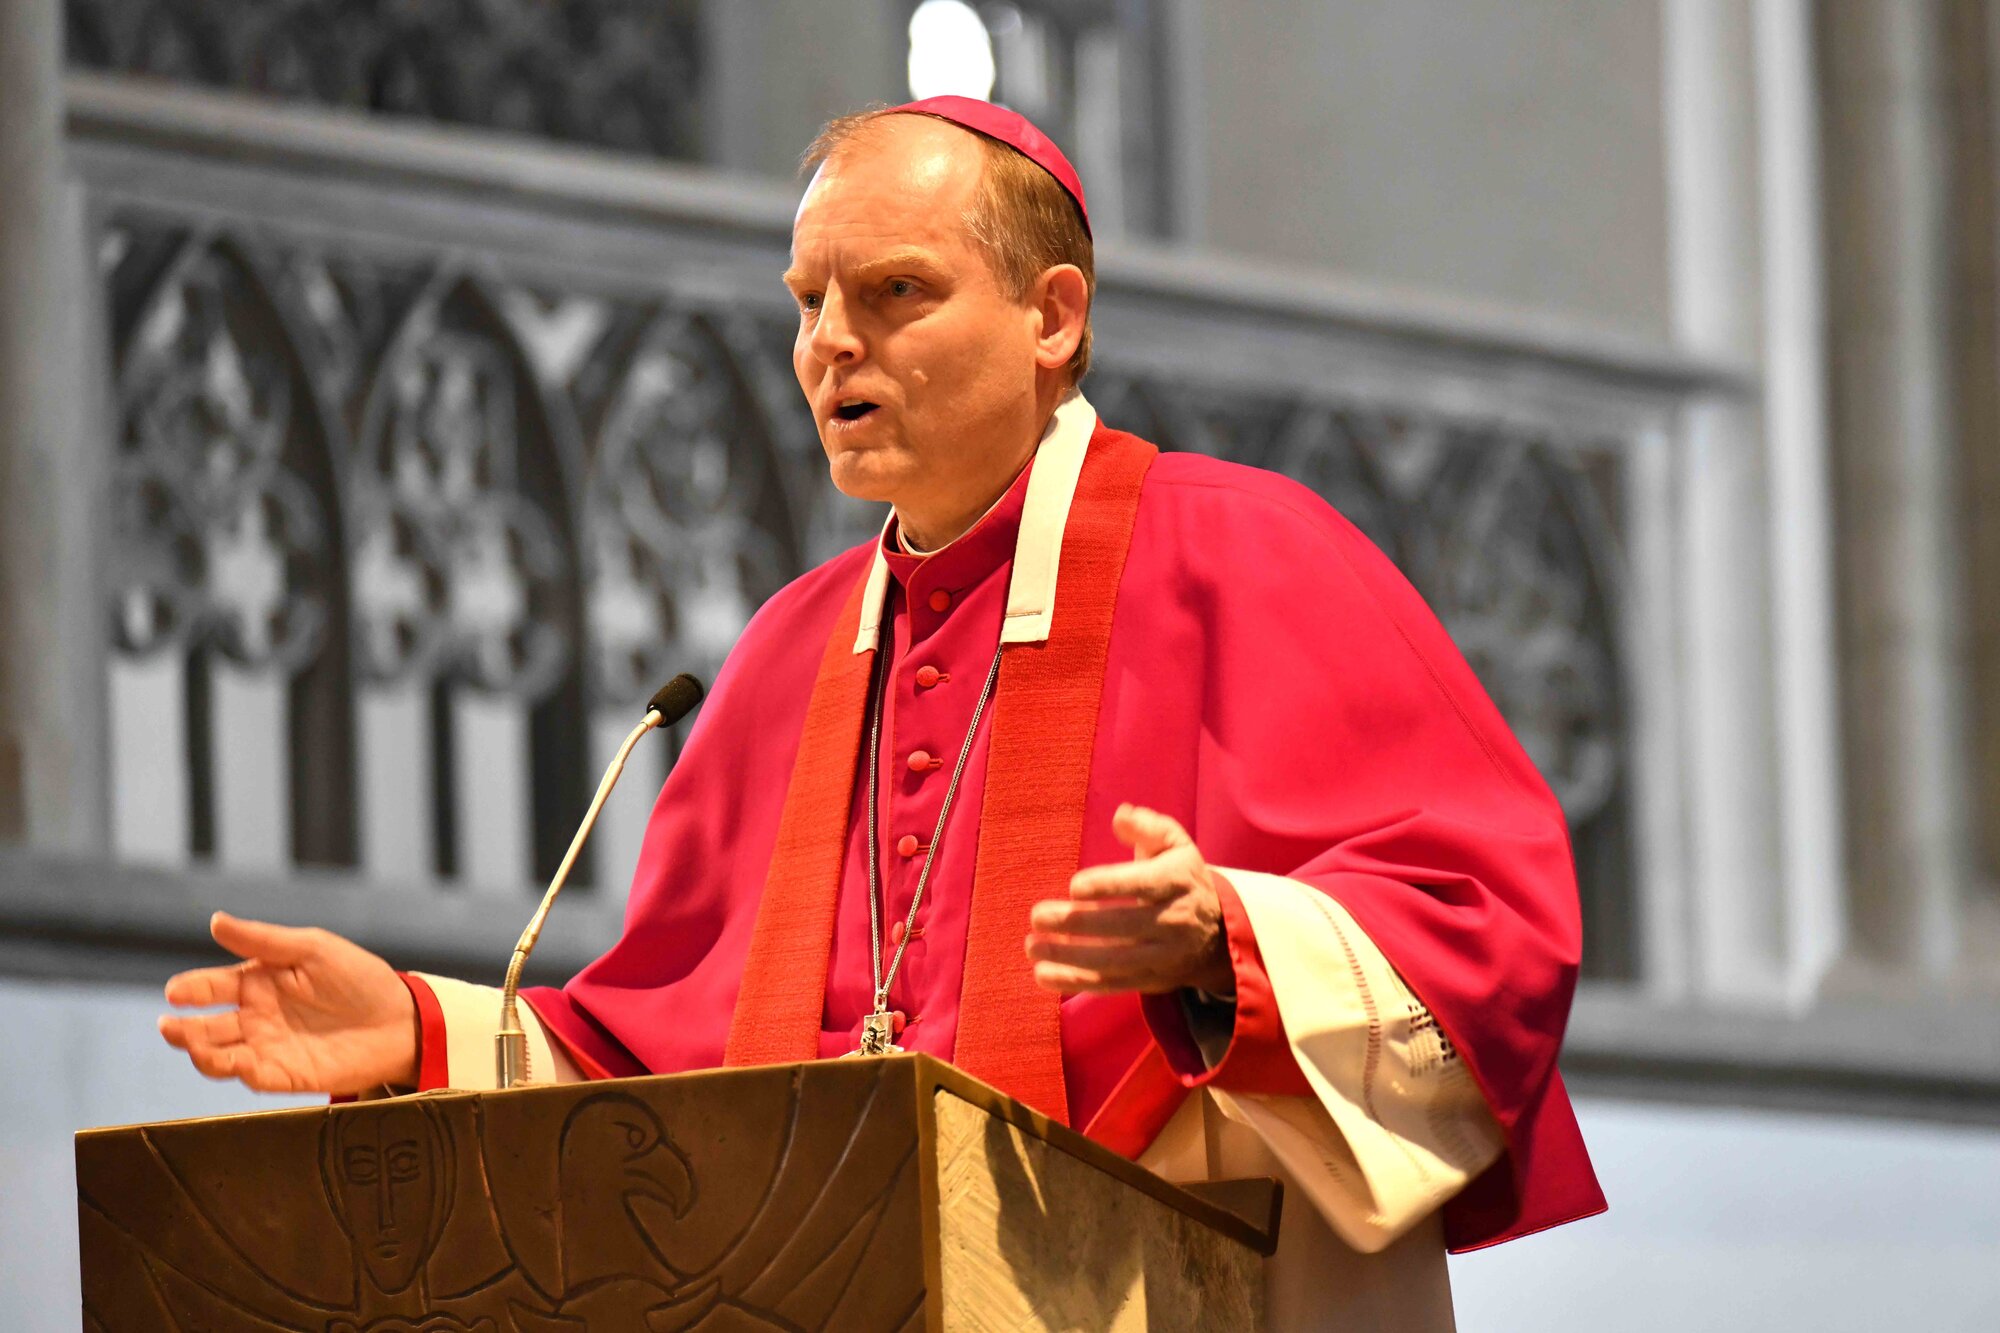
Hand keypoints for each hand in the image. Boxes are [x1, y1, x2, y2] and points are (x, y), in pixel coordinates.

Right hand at [158, 912, 418, 1094]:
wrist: (401, 1020)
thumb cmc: (359, 979)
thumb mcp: (314, 949)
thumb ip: (264, 941)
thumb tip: (215, 921)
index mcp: (258, 983)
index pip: (212, 987)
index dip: (190, 989)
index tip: (175, 992)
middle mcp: (256, 1017)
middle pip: (207, 1026)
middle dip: (183, 1028)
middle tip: (169, 1026)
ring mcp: (268, 1048)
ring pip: (220, 1055)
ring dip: (202, 1053)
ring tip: (193, 1045)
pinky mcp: (287, 1075)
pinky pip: (255, 1077)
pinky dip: (242, 1072)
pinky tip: (239, 1063)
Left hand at [1025, 804, 1233, 995]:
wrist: (1219, 933)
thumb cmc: (1180, 878)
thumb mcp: (1175, 845)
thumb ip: (1148, 826)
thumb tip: (1121, 816)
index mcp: (1177, 882)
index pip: (1143, 885)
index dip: (1108, 886)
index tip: (1074, 886)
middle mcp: (1173, 921)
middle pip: (1123, 925)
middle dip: (1077, 923)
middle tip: (1037, 916)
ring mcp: (1162, 956)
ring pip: (1114, 960)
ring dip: (1069, 956)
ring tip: (1032, 946)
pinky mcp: (1150, 980)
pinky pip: (1111, 985)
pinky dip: (1076, 982)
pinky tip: (1042, 975)